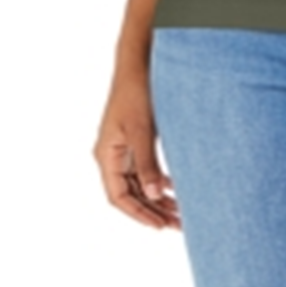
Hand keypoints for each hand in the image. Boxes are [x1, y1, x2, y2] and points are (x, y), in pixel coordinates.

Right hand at [92, 69, 181, 230]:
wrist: (139, 60)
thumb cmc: (136, 90)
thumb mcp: (142, 128)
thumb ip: (147, 162)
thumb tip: (154, 194)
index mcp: (106, 154)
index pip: (119, 196)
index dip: (139, 213)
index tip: (160, 226)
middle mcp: (111, 154)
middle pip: (130, 192)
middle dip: (152, 209)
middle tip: (178, 223)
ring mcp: (123, 146)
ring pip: (138, 181)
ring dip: (156, 196)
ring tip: (179, 211)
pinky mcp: (135, 136)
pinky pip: (143, 167)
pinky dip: (158, 179)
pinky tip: (173, 187)